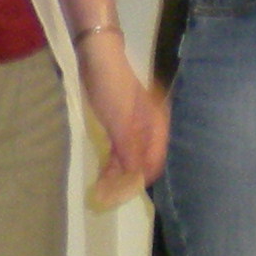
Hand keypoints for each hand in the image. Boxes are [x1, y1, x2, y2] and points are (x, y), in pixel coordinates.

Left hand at [80, 32, 168, 210]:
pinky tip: (102, 175)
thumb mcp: (120, 121)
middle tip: (105, 197)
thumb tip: (137, 179)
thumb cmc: (111, 87)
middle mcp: (150, 131)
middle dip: (126, 181)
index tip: (120, 195)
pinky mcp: (121, 126)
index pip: (154, 163)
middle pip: (142, 163)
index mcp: (157, 127)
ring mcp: (136, 128)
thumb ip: (129, 150)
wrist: (98, 58)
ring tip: (100, 191)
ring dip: (117, 175)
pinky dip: (112, 164)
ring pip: (130, 159)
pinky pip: (120, 151)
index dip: (139, 181)